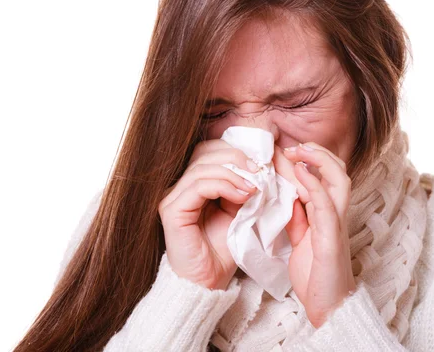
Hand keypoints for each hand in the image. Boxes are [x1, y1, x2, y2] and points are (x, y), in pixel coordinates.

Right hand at [158, 139, 258, 289]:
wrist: (209, 281)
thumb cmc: (223, 250)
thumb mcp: (240, 211)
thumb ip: (243, 188)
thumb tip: (259, 168)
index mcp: (195, 184)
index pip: (210, 151)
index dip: (235, 152)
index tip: (261, 164)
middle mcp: (180, 187)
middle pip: (205, 153)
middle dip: (236, 157)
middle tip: (259, 170)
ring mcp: (173, 197)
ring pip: (203, 167)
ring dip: (234, 173)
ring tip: (254, 187)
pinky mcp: (172, 210)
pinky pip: (199, 186)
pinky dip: (224, 185)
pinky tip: (243, 196)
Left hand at [281, 142, 356, 327]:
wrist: (328, 308)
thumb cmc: (317, 275)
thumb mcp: (301, 240)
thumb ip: (297, 218)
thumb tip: (287, 197)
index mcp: (328, 214)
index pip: (326, 176)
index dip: (310, 159)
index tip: (285, 149)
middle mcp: (336, 215)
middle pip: (339, 171)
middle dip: (318, 152)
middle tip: (292, 145)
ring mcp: (336, 225)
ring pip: (339, 182)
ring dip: (319, 162)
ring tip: (298, 151)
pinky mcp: (331, 240)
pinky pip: (326, 207)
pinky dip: (315, 187)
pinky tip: (301, 175)